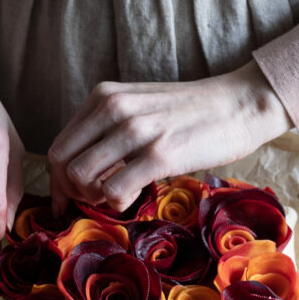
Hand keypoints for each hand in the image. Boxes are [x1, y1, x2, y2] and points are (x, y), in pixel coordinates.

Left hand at [48, 61, 291, 213]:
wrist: (240, 104)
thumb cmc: (191, 111)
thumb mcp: (139, 105)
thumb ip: (108, 127)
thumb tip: (81, 166)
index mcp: (104, 96)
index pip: (59, 146)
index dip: (58, 180)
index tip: (68, 198)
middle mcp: (113, 109)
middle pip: (62, 163)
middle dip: (71, 192)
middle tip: (93, 201)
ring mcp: (136, 131)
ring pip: (82, 177)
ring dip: (94, 198)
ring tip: (116, 196)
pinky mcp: (159, 154)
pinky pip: (113, 190)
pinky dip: (116, 203)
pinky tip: (133, 196)